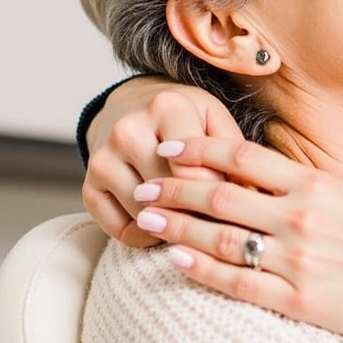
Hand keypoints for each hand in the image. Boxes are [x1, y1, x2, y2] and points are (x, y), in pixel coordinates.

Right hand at [83, 76, 241, 245]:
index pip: (194, 169)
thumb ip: (234, 152)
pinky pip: (120, 230)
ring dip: (173, 227)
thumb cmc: (184, 117)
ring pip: (145, 216)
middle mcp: (127, 130)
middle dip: (199, 214)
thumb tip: (254, 199)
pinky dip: (146, 237)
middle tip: (221, 226)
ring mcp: (102, 159)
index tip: (236, 207)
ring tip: (194, 223)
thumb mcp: (215, 118)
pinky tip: (164, 226)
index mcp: (166, 107)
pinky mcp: (89, 186)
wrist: (132, 105)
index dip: (218, 195)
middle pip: (169, 194)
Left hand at [130, 137, 342, 337]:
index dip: (201, 149)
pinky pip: (239, 283)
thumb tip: (259, 170)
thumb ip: (305, 182)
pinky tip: (178, 260)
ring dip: (179, 227)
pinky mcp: (297, 298)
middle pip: (221, 196)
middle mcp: (300, 218)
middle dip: (175, 189)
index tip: (172, 147)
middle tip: (143, 186)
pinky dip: (204, 270)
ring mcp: (297, 259)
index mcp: (314, 185)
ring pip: (221, 239)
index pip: (243, 157)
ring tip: (148, 219)